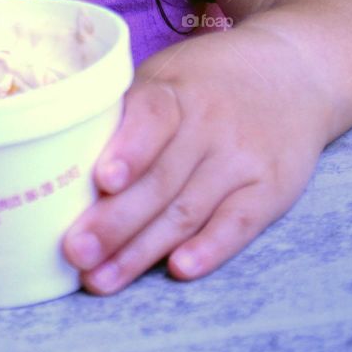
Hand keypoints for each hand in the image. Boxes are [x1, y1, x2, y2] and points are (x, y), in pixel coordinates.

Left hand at [62, 22, 330, 293]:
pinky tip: (178, 269)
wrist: (290, 73)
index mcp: (175, 91)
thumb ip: (125, 114)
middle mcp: (210, 124)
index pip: (153, 116)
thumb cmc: (204, 81)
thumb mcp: (166, 76)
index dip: (130, 149)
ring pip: (187, 211)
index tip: (104, 180)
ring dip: (142, 250)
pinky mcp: (270, 189)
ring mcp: (241, 158)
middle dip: (115, 222)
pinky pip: (237, 224)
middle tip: (75, 252)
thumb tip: (61, 162)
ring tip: (101, 278)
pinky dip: (209, 249)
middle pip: (160, 180)